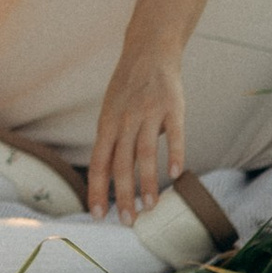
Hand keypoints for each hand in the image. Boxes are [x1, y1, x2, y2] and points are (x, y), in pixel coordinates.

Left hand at [88, 48, 184, 221]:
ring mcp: (149, 112)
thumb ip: (112, 143)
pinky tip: (174, 174)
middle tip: (128, 221)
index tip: (98, 215)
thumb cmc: (128, 89)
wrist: (149, 52)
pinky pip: (174, 133)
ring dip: (147, 182)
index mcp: (107, 124)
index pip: (98, 163)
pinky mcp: (172, 106)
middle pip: (121, 163)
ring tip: (150, 206)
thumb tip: (108, 179)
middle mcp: (125, 120)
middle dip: (122, 195)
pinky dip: (174, 153)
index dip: (97, 189)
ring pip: (145, 153)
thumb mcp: (111, 113)